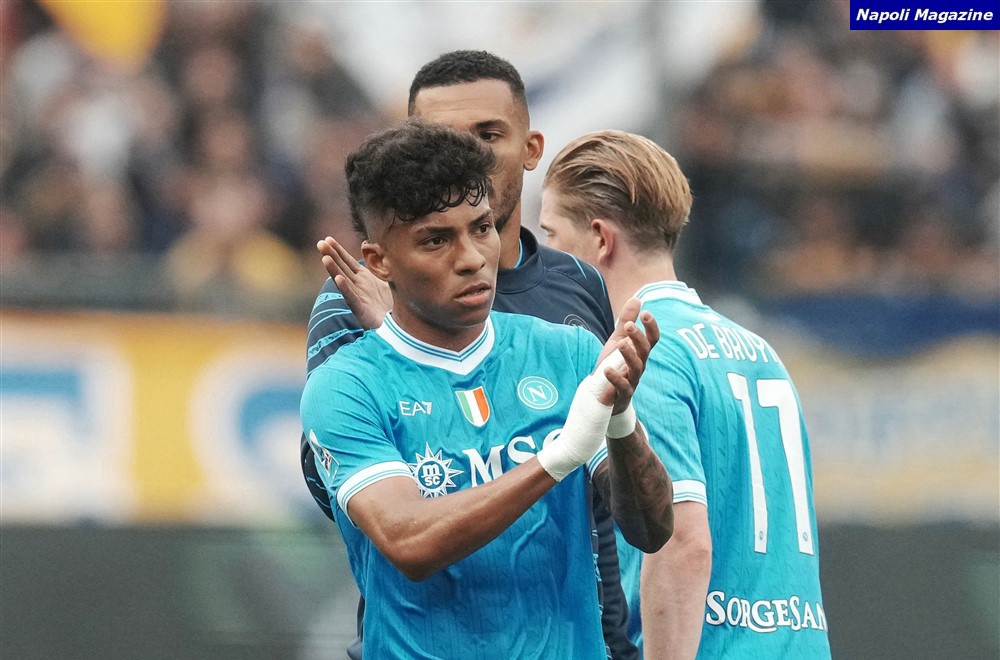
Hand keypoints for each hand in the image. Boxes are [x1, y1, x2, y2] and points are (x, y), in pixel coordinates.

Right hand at [317, 236, 392, 328]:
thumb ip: (378, 265)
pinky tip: (338, 279)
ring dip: (334, 270)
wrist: (397, 326)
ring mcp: (358, 297)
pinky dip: (345, 288)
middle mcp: (358, 286)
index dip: (338, 250)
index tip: (327, 239)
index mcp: (363, 278)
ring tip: (325, 258)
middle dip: (331, 255)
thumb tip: (371, 247)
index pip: (347, 261)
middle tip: (319, 243)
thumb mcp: (385, 279)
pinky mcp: (361, 310)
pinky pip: (351, 298)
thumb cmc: (389, 303)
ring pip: (343, 281)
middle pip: (342, 268)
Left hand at [594, 298, 658, 413]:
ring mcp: (632, 380)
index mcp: (639, 353)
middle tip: (628, 325)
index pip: (652, 339)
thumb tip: (637, 298)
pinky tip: (606, 370)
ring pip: (636, 368)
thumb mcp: (617, 341)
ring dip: (629, 354)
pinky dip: (615, 378)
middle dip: (638, 337)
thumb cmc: (614, 365)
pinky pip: (622, 387)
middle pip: (645, 351)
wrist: (603, 396)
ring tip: (620, 343)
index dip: (651, 327)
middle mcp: (639, 365)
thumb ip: (626, 321)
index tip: (646, 313)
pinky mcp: (622, 394)